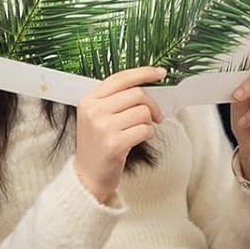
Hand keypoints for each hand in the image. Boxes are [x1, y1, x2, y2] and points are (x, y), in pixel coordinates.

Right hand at [73, 65, 164, 202]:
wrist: (88, 175)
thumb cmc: (99, 144)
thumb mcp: (98, 116)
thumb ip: (115, 99)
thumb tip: (146, 85)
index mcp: (89, 99)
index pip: (121, 78)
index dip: (144, 73)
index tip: (160, 73)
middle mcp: (94, 110)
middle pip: (137, 94)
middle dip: (152, 105)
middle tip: (156, 116)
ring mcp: (103, 127)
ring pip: (143, 112)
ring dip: (149, 122)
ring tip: (141, 130)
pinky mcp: (114, 144)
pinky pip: (145, 129)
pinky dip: (149, 134)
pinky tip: (139, 140)